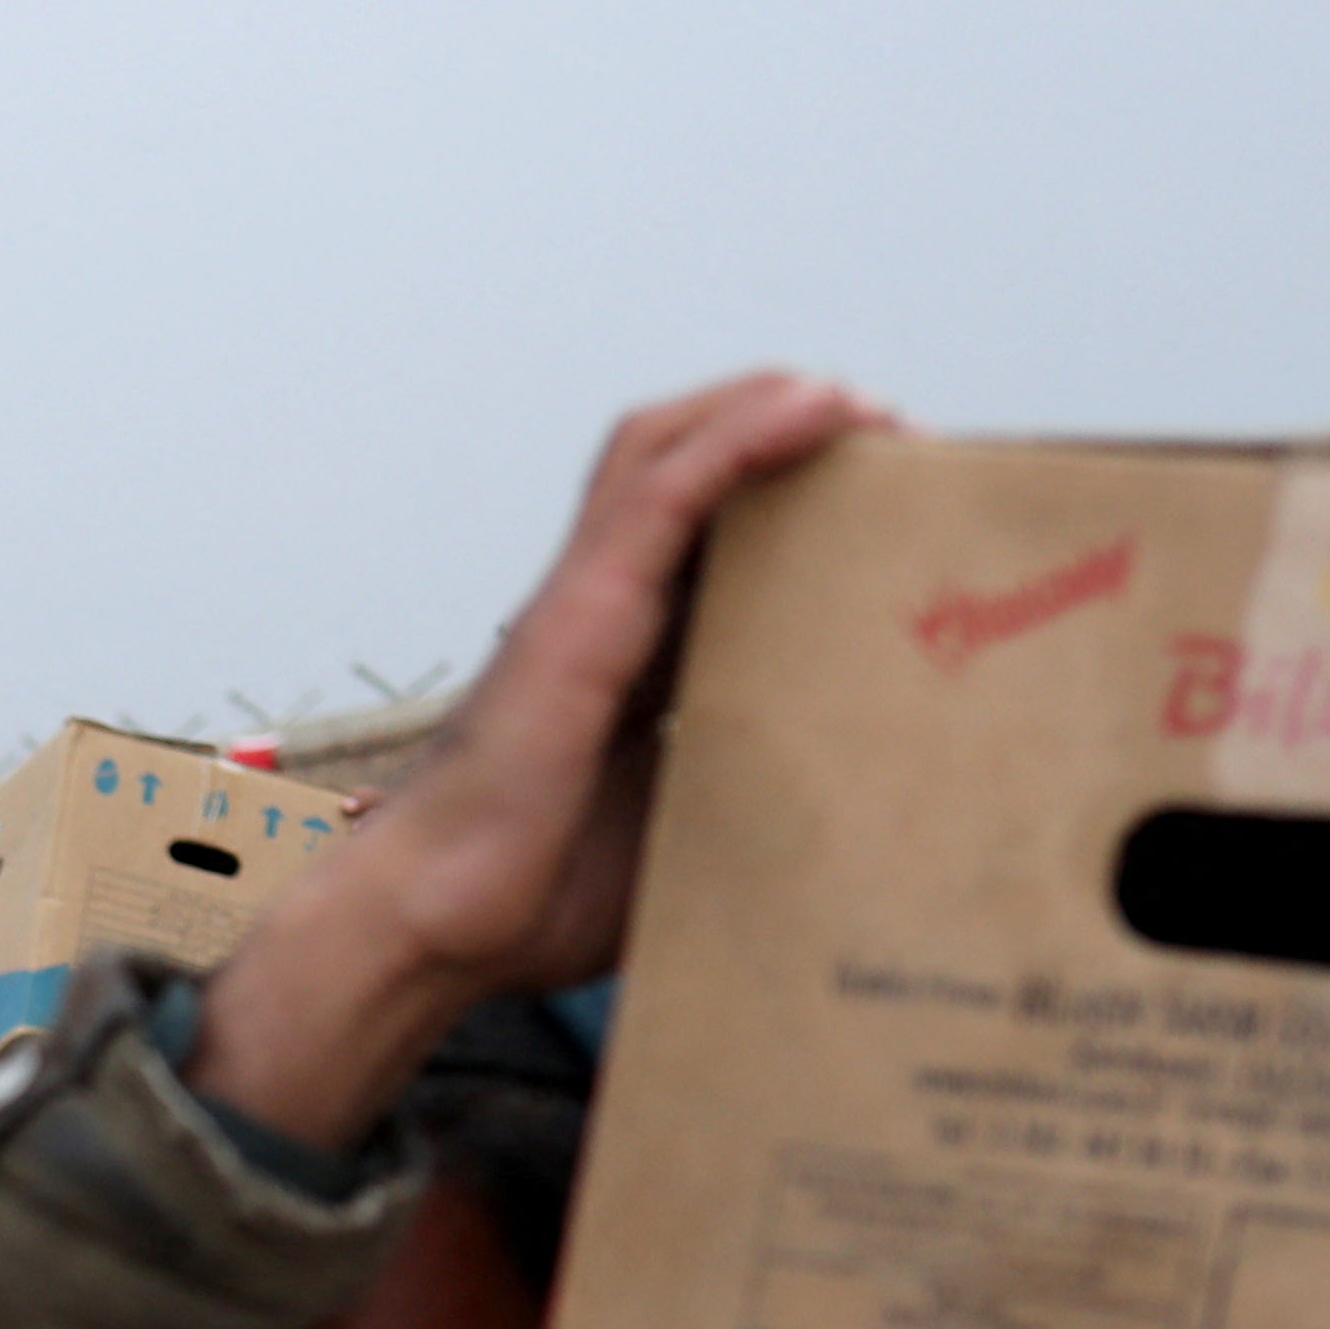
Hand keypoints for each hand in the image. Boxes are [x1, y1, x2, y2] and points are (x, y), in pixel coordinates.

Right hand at [188, 369, 886, 1156]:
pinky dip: (746, 433)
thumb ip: (736, 800)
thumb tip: (846, 819)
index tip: (888, 507)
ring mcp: (585, 597)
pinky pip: (668, 486)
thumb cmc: (529, 900)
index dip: (791, 501)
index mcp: (624, 659)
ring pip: (672, 447)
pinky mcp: (582, 605)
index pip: (710, 543)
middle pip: (689, 465)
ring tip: (865, 404)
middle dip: (788, 429)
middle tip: (895, 444)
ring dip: (770, 406)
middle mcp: (602, 608)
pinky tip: (822, 405)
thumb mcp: (673, 837)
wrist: (433, 924)